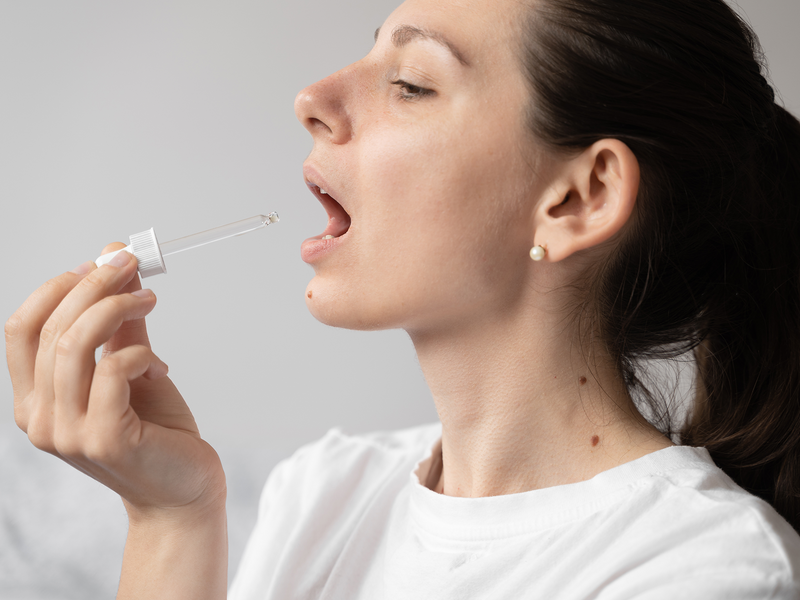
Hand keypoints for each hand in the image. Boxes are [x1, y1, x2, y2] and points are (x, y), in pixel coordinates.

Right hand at [5, 244, 225, 519]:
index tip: (98, 262)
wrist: (181, 490)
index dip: (56, 288)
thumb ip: (119, 323)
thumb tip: (114, 260)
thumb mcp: (131, 368)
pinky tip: (159, 364)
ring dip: (117, 307)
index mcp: (35, 400)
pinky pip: (113, 371)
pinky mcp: (104, 438)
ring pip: (75, 345)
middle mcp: (40, 419)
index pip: (21, 329)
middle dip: (95, 284)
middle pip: (53, 329)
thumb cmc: (155, 431)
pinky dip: (139, 352)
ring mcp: (67, 432)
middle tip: (132, 264)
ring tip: (149, 301)